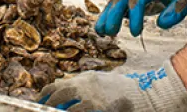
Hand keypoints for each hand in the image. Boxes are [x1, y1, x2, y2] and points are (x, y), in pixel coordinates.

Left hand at [37, 59, 186, 111]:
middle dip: (46, 101)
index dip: (47, 93)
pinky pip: (76, 111)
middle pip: (58, 91)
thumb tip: (70, 88)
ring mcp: (92, 95)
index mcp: (88, 78)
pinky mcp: (97, 106)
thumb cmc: (127, 92)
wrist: (146, 95)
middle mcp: (87, 84)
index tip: (40, 100)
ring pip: (64, 102)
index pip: (60, 83)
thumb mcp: (106, 83)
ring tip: (49, 111)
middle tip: (40, 108)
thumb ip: (89, 85)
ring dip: (54, 108)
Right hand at [95, 0, 186, 36]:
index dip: (135, 15)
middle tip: (111, 32)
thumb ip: (177, 10)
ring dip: (107, 16)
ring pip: (115, 1)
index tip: (135, 32)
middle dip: (114, 15)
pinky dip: (108, 16)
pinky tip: (102, 28)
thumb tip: (161, 24)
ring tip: (100, 31)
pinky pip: (115, 5)